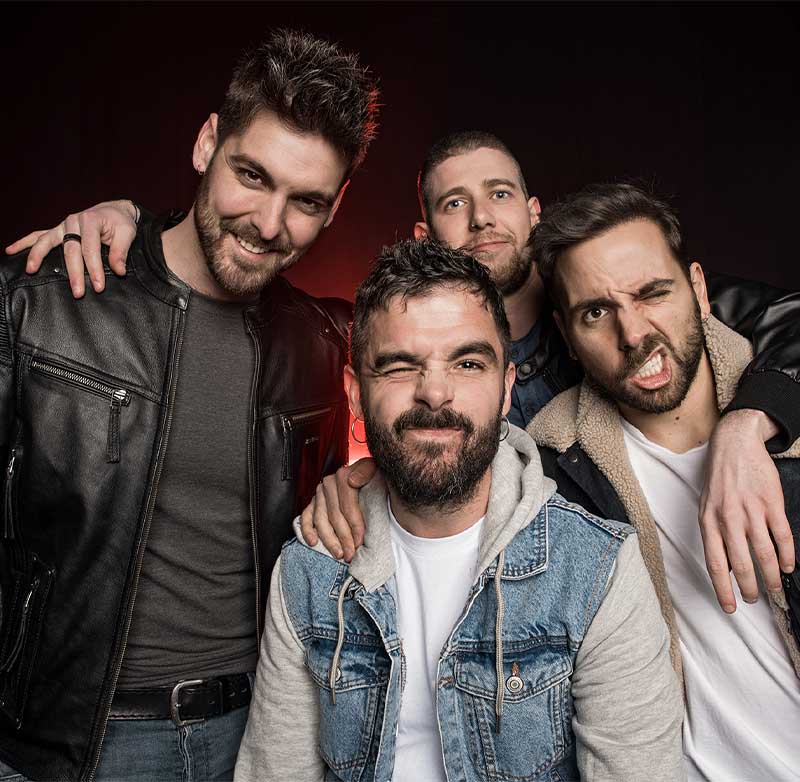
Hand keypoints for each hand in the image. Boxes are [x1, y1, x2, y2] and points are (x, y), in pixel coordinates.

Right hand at [5, 199, 138, 297]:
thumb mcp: (127, 233)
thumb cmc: (120, 222)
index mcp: (90, 220)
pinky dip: (25, 243)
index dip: (94, 268)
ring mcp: (63, 226)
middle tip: (78, 292)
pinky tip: (11, 250)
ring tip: (30, 270)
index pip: (90, 248)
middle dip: (74, 273)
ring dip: (37, 256)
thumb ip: (120, 252)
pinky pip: (39, 236)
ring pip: (47, 241)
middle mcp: (73, 221)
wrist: (113, 210)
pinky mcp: (58, 230)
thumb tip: (119, 271)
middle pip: (70, 250)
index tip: (98, 286)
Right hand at [299, 458, 377, 559]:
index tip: (360, 541)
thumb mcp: (374, 469)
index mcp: (343, 476)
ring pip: (320, 520)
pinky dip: (307, 530)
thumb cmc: (372, 476)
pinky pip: (306, 517)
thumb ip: (365, 472)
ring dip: (328, 539)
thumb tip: (352, 481)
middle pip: (334, 515)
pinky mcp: (313, 502)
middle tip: (350, 554)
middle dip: (343, 537)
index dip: (354, 525)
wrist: (366, 476)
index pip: (347, 505)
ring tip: (338, 554)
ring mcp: (319, 494)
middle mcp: (329, 484)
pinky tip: (313, 542)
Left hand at [699, 409, 794, 612]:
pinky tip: (789, 565)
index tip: (729, 607)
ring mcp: (751, 511)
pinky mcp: (770, 503)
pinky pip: (782, 536)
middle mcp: (728, 519)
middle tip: (754, 599)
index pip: (714, 563)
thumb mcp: (706, 506)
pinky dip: (787, 555)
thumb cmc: (719, 479)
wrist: (734, 446)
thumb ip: (713, 532)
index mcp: (708, 522)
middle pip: (741, 564)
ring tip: (774, 587)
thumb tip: (723, 562)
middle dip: (749, 587)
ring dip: (771, 575)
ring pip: (764, 553)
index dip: (722, 588)